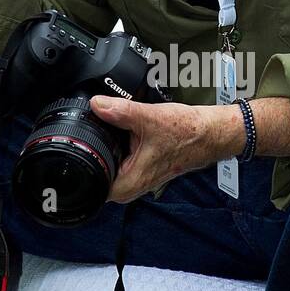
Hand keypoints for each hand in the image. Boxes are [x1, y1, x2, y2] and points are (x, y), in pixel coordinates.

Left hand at [88, 96, 243, 202]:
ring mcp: (135, 179)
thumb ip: (121, 111)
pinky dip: (117, 146)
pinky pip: (118, 160)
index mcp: (129, 182)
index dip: (81, 163)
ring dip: (107, 147)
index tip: (79, 143)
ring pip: (107, 165)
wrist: (210, 134)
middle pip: (95, 173)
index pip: (90, 185)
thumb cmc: (188, 133)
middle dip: (93, 151)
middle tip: (98, 129)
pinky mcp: (139, 169)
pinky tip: (124, 132)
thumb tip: (97, 104)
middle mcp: (131, 186)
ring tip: (116, 129)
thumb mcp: (150, 118)